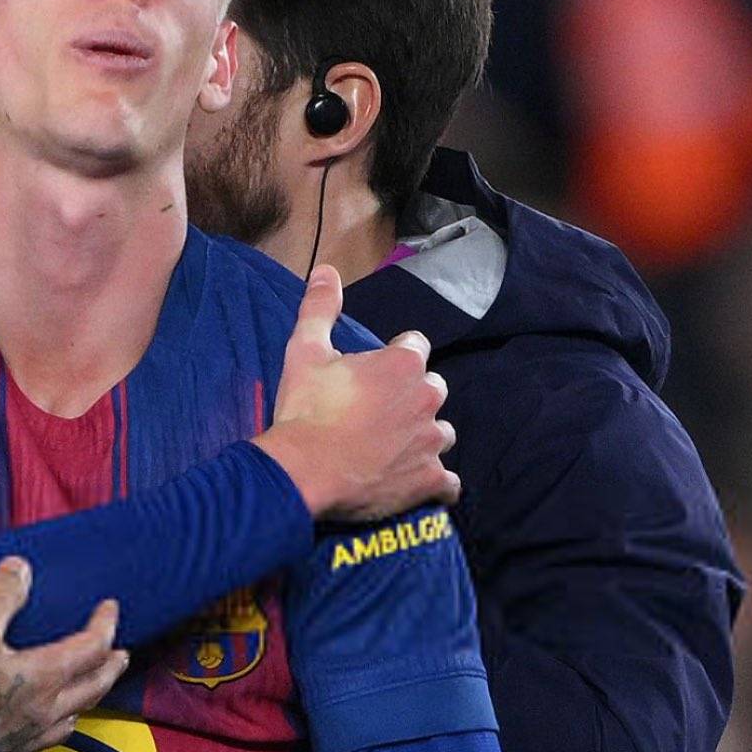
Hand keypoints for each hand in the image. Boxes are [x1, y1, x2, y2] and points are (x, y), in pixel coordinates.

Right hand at [0, 557, 127, 751]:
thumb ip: (0, 599)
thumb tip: (20, 568)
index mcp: (45, 674)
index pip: (91, 646)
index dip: (104, 624)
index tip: (109, 608)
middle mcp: (50, 706)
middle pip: (96, 683)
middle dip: (111, 664)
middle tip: (121, 652)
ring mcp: (36, 733)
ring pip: (79, 711)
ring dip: (92, 693)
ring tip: (94, 684)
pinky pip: (55, 734)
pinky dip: (65, 720)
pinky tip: (56, 721)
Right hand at [255, 265, 457, 520]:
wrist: (303, 470)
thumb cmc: (305, 409)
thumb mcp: (304, 351)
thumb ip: (320, 308)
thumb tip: (326, 270)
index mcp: (403, 364)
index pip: (415, 347)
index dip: (392, 358)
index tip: (370, 375)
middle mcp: (428, 398)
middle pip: (432, 389)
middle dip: (412, 397)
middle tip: (376, 413)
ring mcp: (432, 441)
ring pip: (441, 433)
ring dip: (422, 437)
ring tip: (390, 447)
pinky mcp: (430, 479)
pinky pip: (448, 482)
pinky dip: (434, 481)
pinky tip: (411, 480)